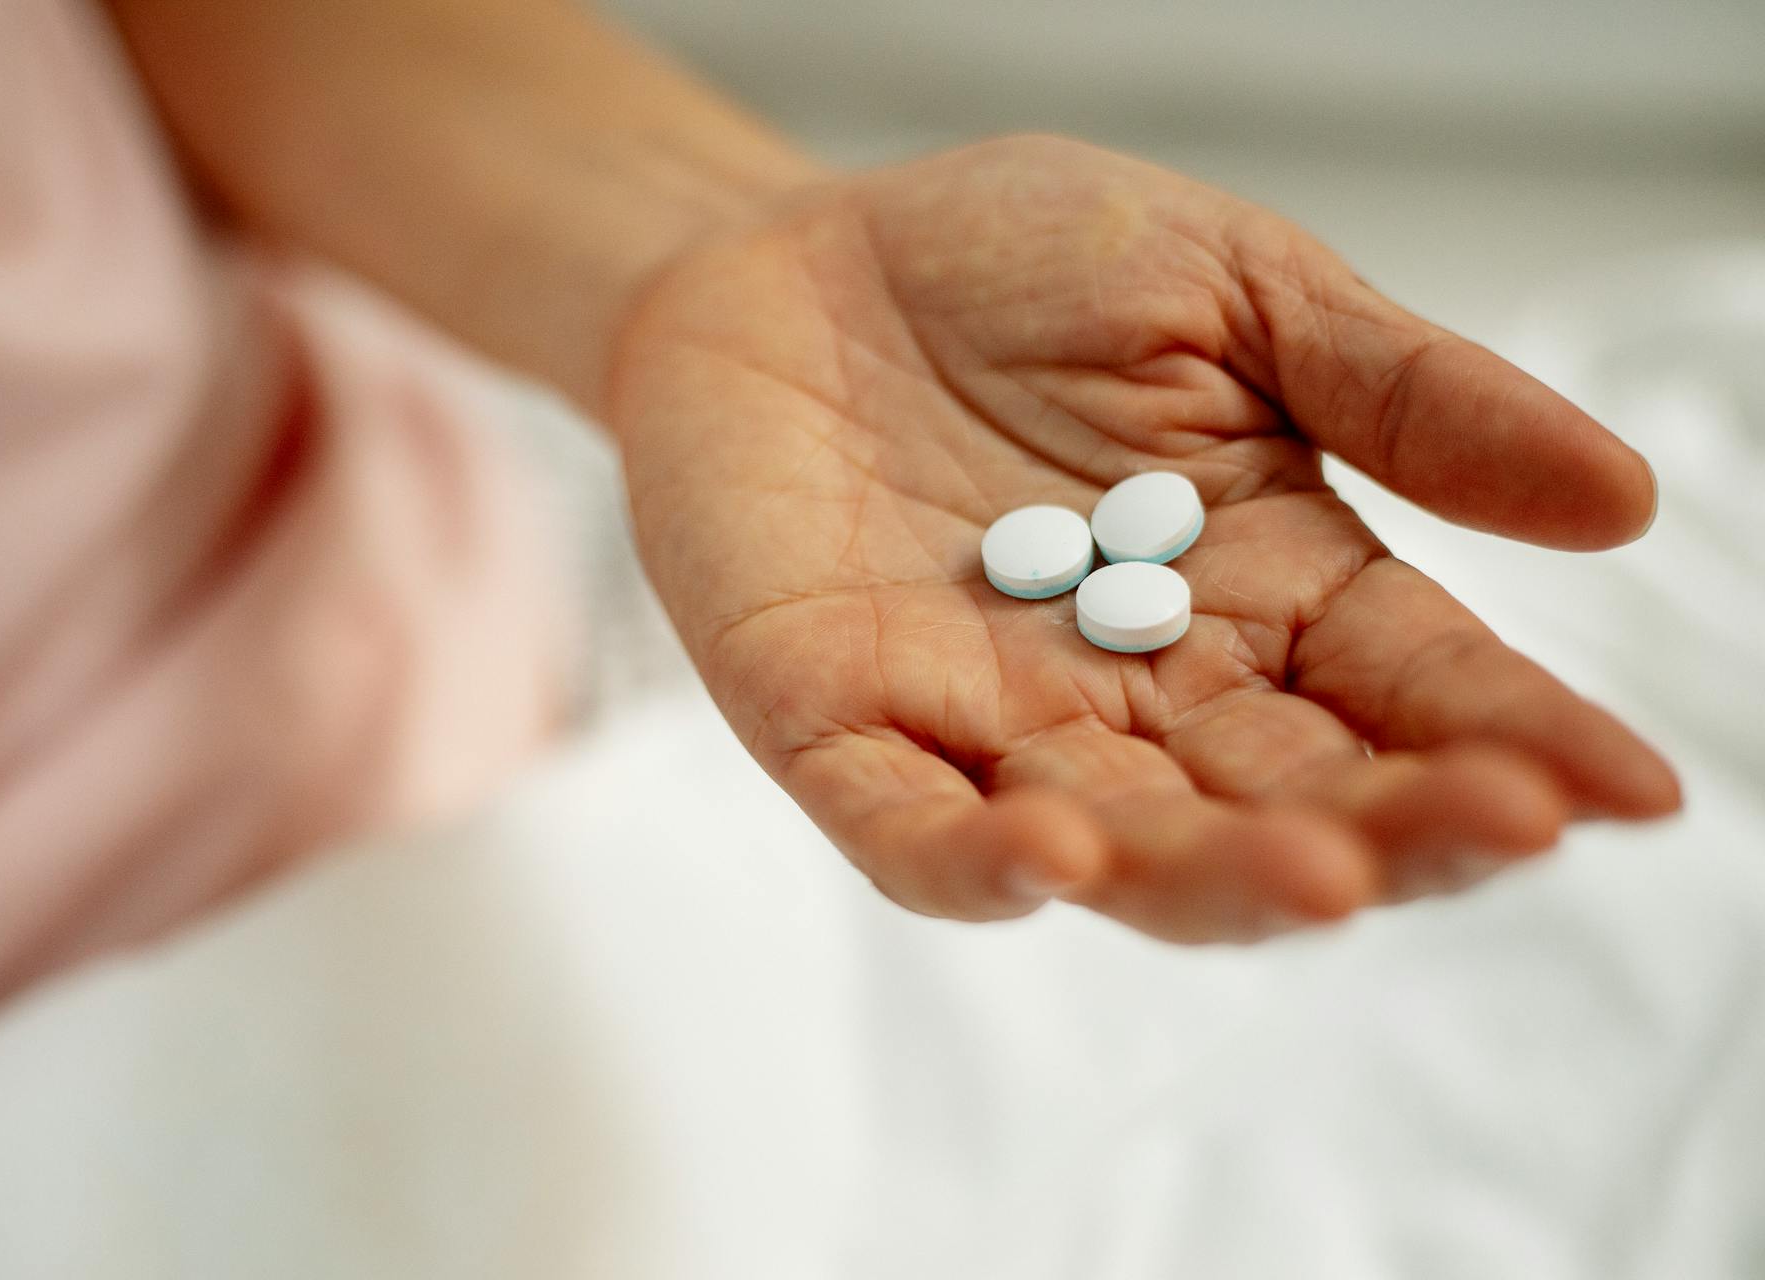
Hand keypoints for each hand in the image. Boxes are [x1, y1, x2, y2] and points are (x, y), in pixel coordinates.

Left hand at [607, 135, 1677, 941]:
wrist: (789, 260)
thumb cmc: (1011, 270)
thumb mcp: (1231, 292)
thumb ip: (1399, 393)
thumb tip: (1620, 498)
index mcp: (1262, 588)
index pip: (1407, 690)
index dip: (1513, 742)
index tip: (1626, 790)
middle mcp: (1144, 685)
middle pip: (1288, 800)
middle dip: (1395, 827)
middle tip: (1499, 823)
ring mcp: (990, 720)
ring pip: (1123, 846)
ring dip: (1217, 873)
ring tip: (1317, 867)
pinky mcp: (838, 724)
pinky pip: (908, 827)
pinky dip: (975, 859)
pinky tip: (1051, 854)